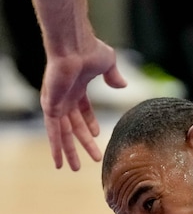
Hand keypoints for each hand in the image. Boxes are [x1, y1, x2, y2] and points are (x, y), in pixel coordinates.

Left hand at [41, 39, 125, 169]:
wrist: (74, 45)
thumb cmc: (90, 48)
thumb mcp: (108, 63)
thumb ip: (114, 76)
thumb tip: (122, 85)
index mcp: (77, 87)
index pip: (82, 110)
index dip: (89, 124)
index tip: (96, 135)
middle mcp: (65, 97)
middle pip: (74, 126)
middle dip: (82, 143)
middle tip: (91, 159)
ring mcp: (56, 102)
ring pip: (63, 133)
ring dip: (69, 151)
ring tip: (75, 168)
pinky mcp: (50, 106)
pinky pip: (53, 132)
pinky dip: (55, 147)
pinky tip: (58, 161)